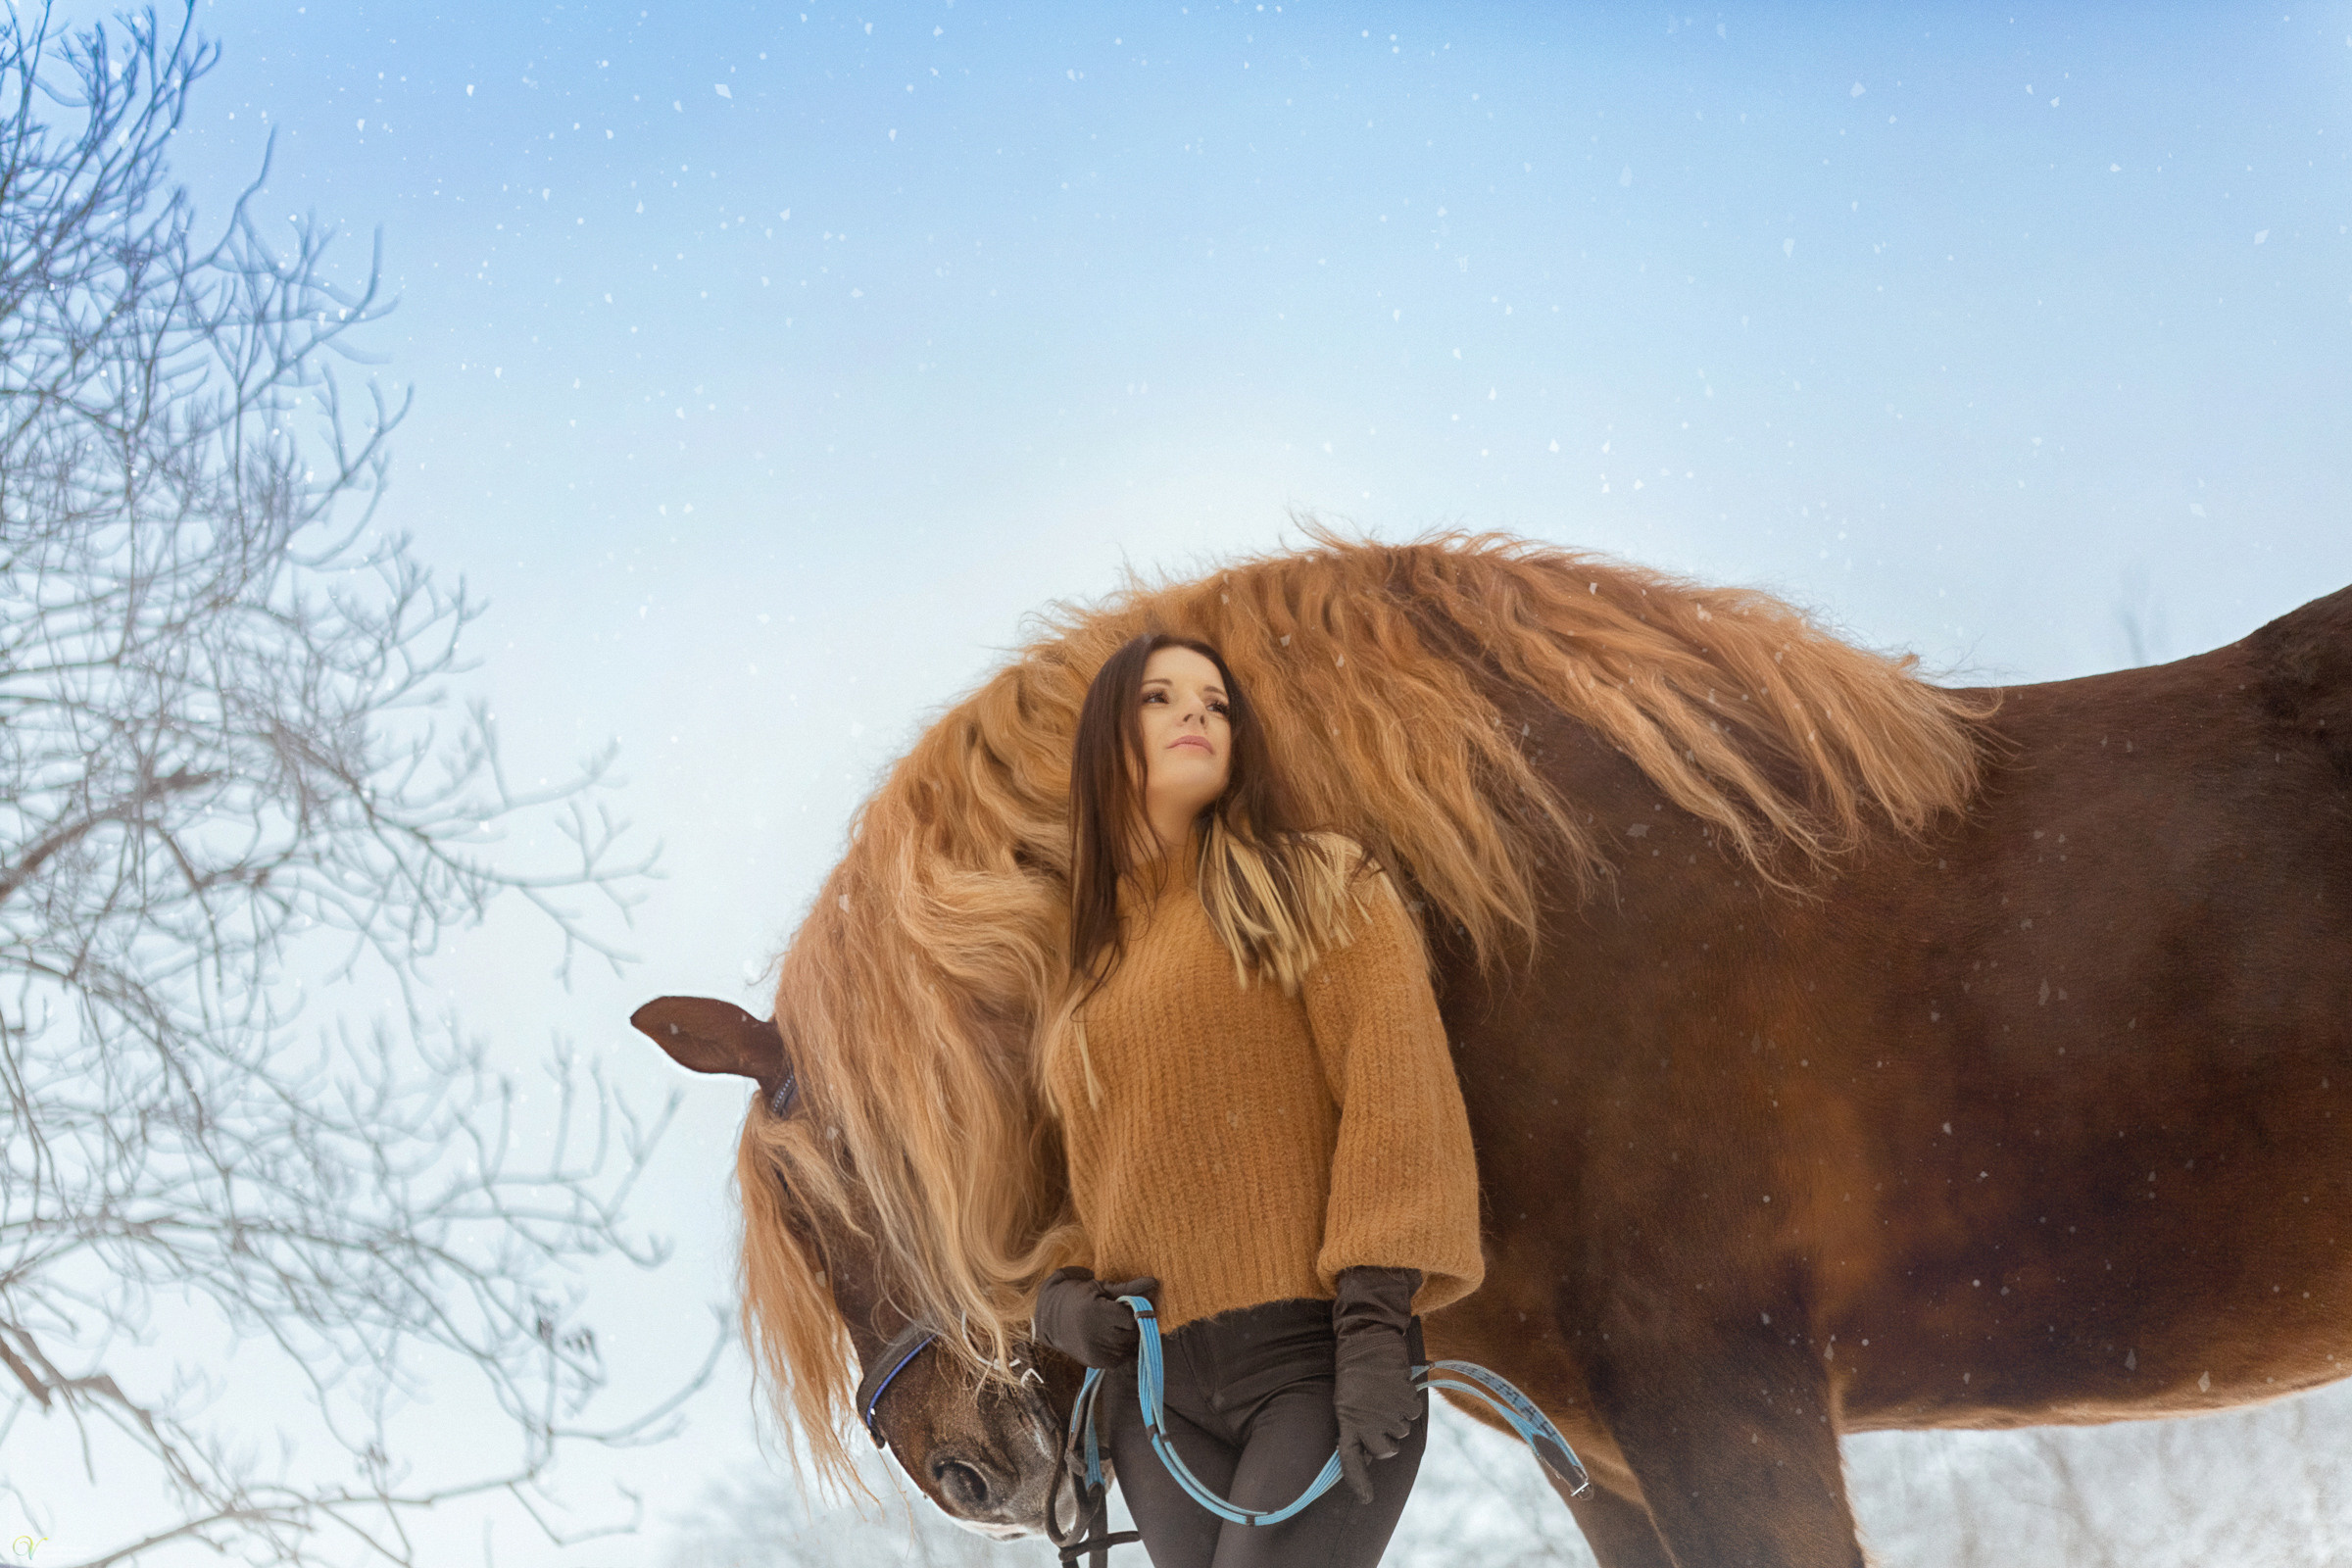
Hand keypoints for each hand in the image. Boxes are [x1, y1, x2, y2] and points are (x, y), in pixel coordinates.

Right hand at [1031, 1267, 1159, 1369]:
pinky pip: (1121, 1359)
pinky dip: (1121, 1349)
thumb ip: (1129, 1288)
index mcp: (1096, 1311)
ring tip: (1114, 1327)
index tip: (1130, 1307)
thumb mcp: (1101, 1287)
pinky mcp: (1096, 1363)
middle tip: (1122, 1317)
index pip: (1133, 1318)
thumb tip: (1154, 1282)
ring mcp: (1096, 1351)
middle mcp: (1096, 1334)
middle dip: (1134, 1325)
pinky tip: (1110, 1338)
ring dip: (1129, 1338)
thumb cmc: (1079, 1297)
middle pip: (1134, 1334)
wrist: (1050, 1319)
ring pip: (1130, 1347)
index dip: (1136, 1311)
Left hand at [1332, 1265, 1422, 1503]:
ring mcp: (1386, 1411)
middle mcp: (1366, 1420)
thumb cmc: (1355, 1369)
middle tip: (1379, 1412)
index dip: (1358, 1481)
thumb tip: (1372, 1454)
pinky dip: (1409, 1401)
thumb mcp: (1347, 1400)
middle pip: (1386, 1451)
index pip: (1350, 1459)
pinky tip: (1396, 1385)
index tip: (1366, 1499)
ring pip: (1402, 1432)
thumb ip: (1357, 1426)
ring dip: (1397, 1416)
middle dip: (1386, 1437)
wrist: (1367, 1336)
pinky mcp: (1404, 1399)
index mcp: (1346, 1420)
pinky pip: (1413, 1412)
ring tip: (1384, 1392)